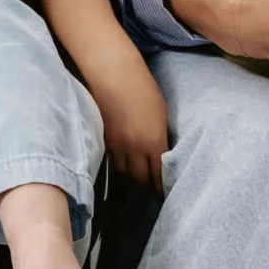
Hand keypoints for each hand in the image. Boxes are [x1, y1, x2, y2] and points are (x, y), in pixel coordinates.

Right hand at [89, 49, 168, 189]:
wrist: (115, 76)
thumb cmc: (144, 89)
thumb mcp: (161, 115)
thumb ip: (160, 137)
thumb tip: (160, 152)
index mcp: (154, 142)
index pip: (158, 175)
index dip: (160, 187)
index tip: (165, 193)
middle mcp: (135, 150)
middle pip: (140, 178)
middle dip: (146, 185)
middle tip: (151, 189)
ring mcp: (117, 146)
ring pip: (124, 172)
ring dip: (131, 176)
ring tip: (137, 178)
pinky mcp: (104, 140)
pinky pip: (113, 161)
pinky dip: (119, 165)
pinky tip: (123, 165)